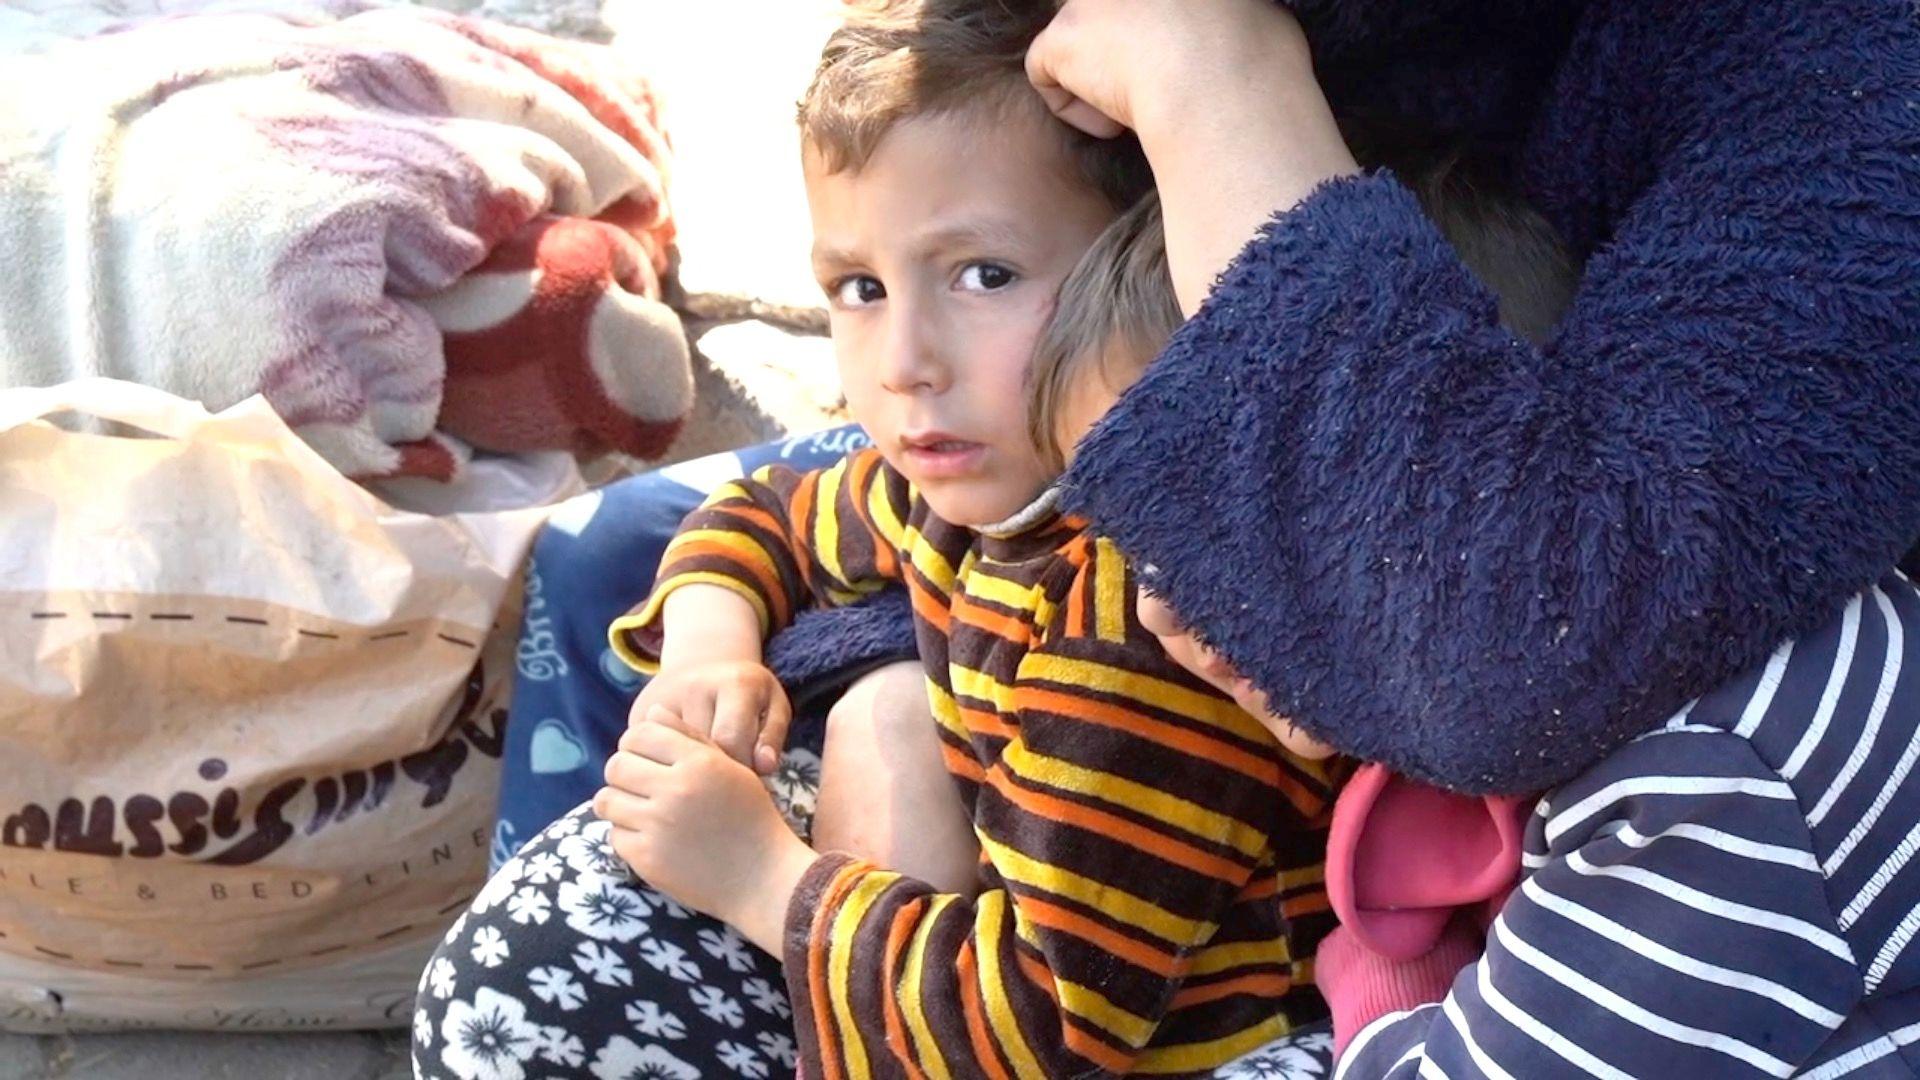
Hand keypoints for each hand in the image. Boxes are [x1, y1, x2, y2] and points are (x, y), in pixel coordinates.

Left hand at [596, 707, 816, 951]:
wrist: (762, 877)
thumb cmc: (751, 817)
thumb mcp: (730, 768)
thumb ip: (690, 736)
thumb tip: (652, 712)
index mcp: (699, 763)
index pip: (640, 734)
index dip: (636, 742)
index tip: (645, 756)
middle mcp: (675, 790)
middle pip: (616, 765)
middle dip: (623, 772)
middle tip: (640, 784)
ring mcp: (657, 826)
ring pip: (606, 800)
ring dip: (619, 802)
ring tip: (640, 809)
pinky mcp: (646, 858)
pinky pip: (615, 835)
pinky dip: (627, 834)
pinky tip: (650, 837)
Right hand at [630, 658, 791, 773]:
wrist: (704, 662)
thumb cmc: (747, 694)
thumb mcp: (773, 706)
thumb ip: (773, 737)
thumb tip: (764, 768)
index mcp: (735, 683)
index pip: (733, 742)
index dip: (742, 771)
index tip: (746, 780)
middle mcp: (694, 687)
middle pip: (701, 752)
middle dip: (715, 776)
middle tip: (724, 785)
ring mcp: (661, 700)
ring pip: (673, 757)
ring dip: (688, 774)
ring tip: (703, 780)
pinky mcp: (637, 716)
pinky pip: (651, 755)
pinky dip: (666, 769)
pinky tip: (680, 771)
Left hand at [1029, 0, 1356, 313]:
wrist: (1222, 87)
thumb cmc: (1258, 62)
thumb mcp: (1263, 15)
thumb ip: (1232, 15)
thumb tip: (1240, 29)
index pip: (1143, 11)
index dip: (1145, 37)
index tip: (1164, 62)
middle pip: (1106, 18)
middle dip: (1119, 49)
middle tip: (1150, 84)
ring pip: (1078, 44)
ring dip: (1099, 77)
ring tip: (1140, 105)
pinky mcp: (1062, 37)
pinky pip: (1046, 77)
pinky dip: (1077, 110)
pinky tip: (1116, 122)